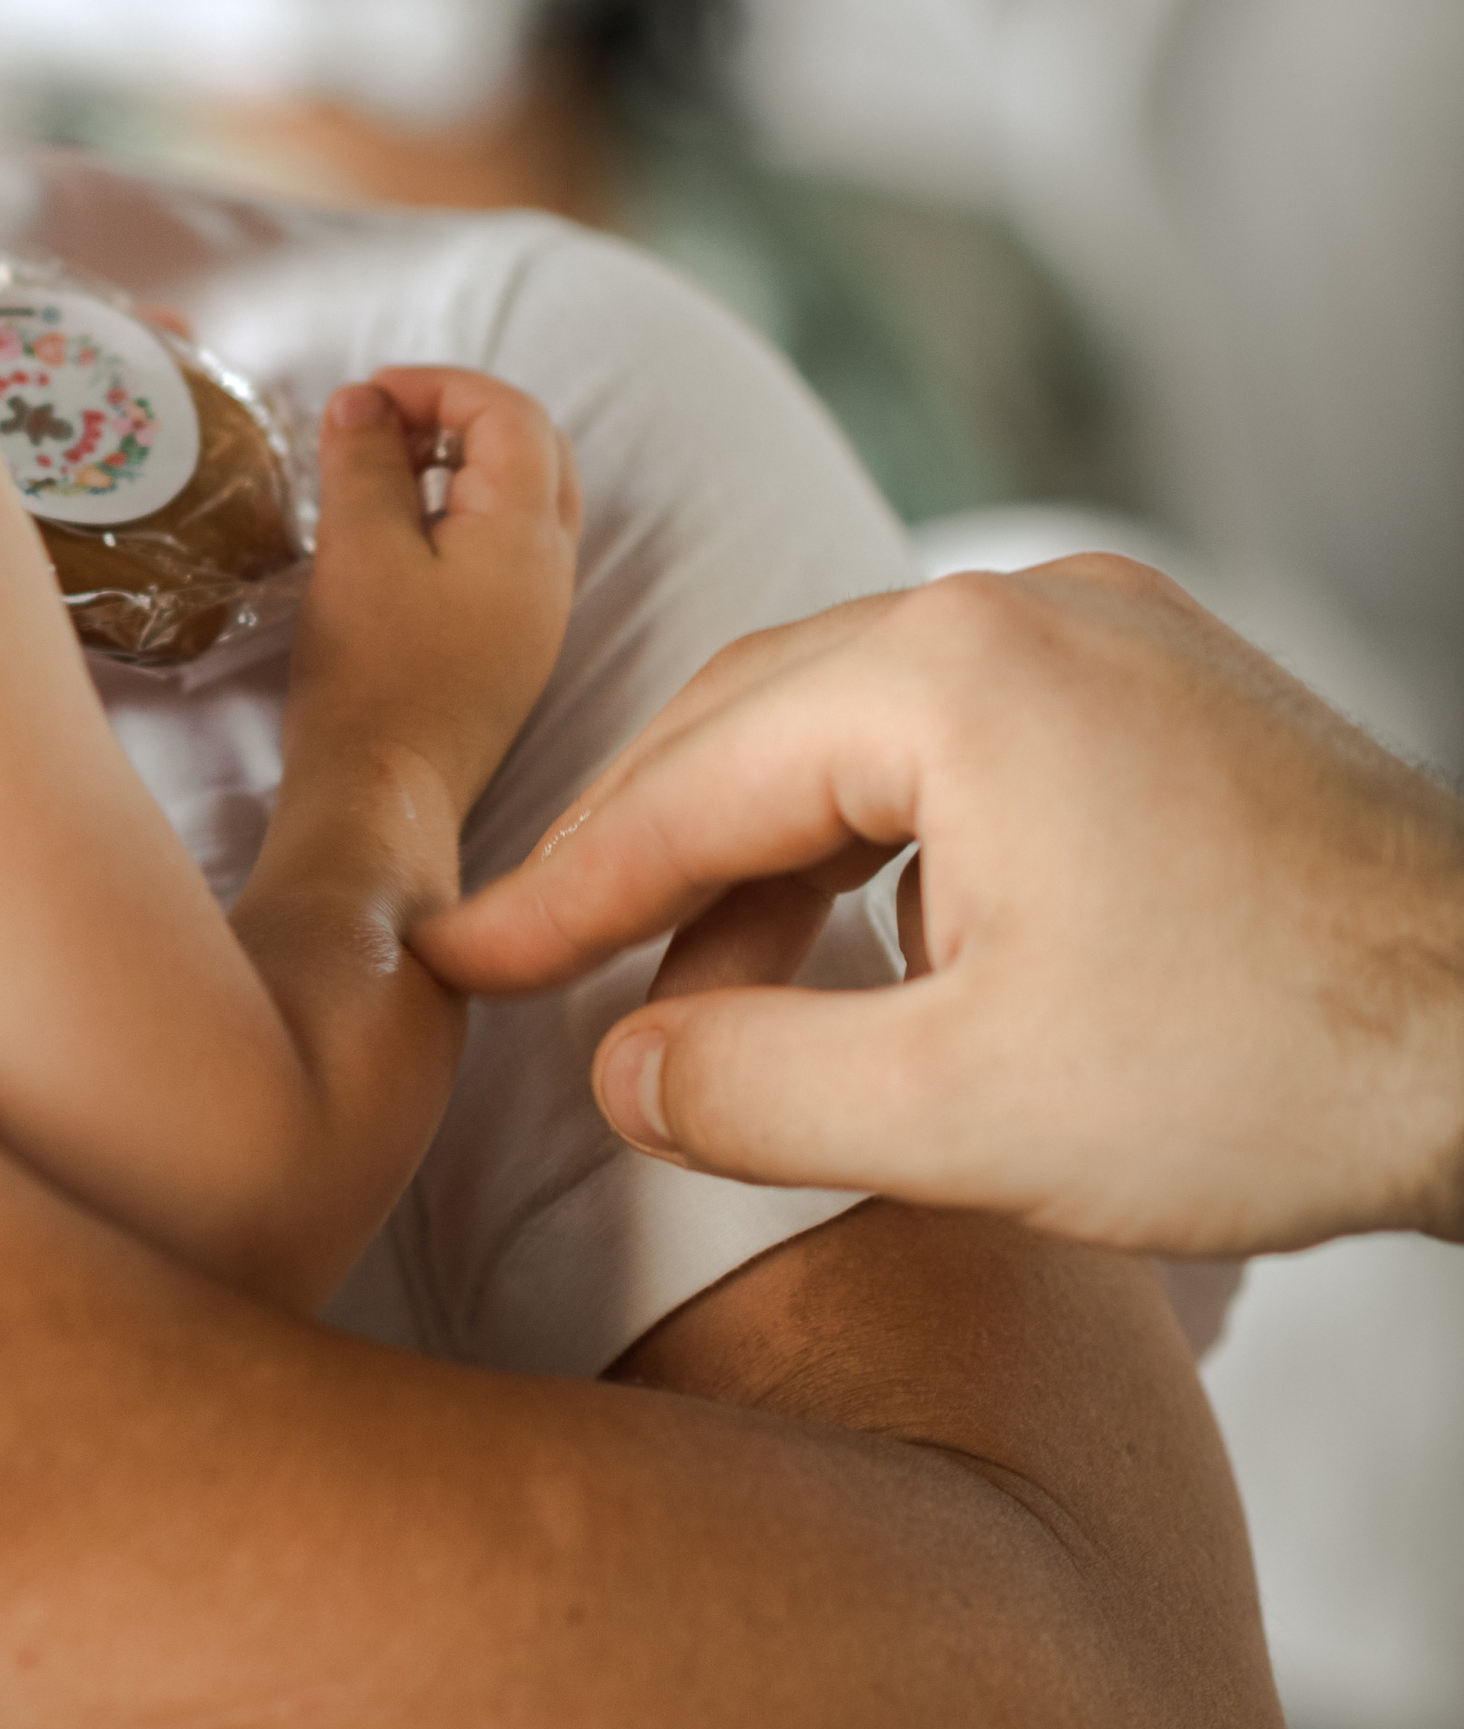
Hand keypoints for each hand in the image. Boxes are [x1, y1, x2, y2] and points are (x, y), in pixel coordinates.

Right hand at [296, 368, 579, 819]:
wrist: (384, 796)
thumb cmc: (369, 674)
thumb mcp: (356, 546)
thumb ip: (364, 459)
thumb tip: (362, 401)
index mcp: (524, 531)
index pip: (508, 411)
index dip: (436, 385)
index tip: (364, 397)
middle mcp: (552, 566)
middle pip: (533, 446)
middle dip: (458, 415)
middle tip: (382, 426)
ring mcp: (540, 610)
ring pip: (524, 498)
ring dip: (462, 464)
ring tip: (385, 473)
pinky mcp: (514, 644)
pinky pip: (506, 549)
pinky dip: (461, 514)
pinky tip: (402, 536)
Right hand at [417, 555, 1463, 1259]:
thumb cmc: (1274, 1069)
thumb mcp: (964, 1119)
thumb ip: (749, 1086)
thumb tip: (618, 1066)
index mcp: (955, 674)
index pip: (690, 779)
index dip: (558, 886)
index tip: (455, 957)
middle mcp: (1027, 609)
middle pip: (758, 716)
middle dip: (642, 850)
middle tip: (540, 962)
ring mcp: (1113, 635)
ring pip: (861, 728)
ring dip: (766, 856)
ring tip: (707, 1004)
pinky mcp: (1173, 691)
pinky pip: (966, 739)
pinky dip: (880, 839)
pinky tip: (870, 956)